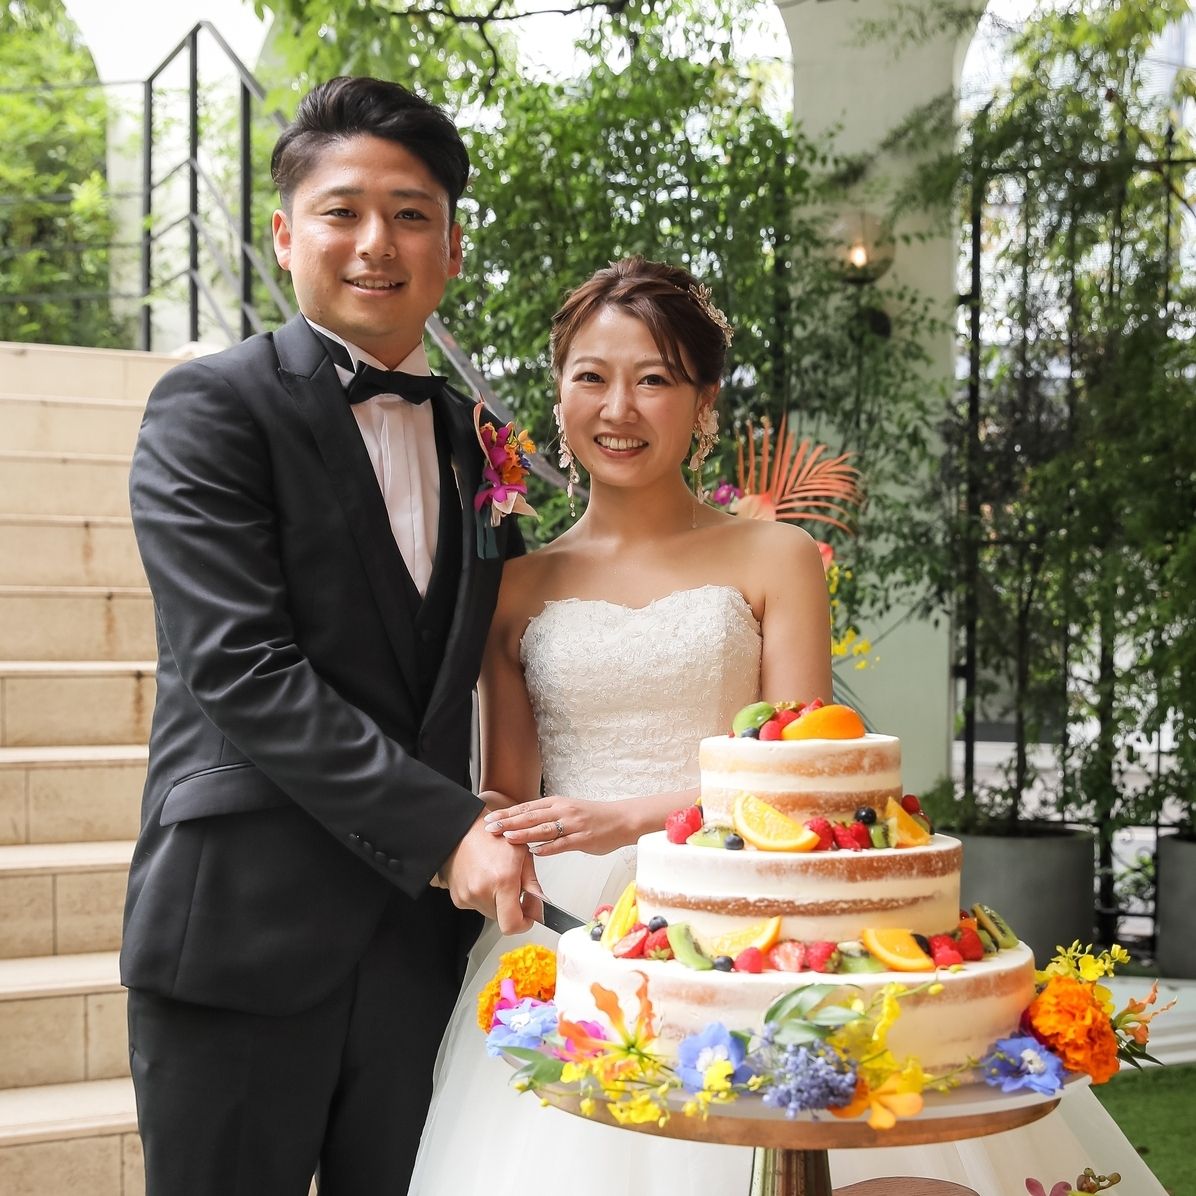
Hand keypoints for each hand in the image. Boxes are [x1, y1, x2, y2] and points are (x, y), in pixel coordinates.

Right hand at [440, 815, 539, 933]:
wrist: (460, 830)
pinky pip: (478, 906)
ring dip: (498, 902)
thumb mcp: (520, 853)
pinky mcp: (458, 898)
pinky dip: (484, 897)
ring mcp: (467, 897)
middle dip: (513, 909)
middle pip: (504, 919)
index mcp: (502, 880)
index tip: (529, 913)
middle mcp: (482, 892)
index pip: (513, 924)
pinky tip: (484, 878)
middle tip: (514, 888)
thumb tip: (541, 903)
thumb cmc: (490, 836)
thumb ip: (532, 882)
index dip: (524, 923)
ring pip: (491, 913)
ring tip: (496, 878)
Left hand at [483, 796, 636, 857]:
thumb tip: (525, 823)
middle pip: (531, 816)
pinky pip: (562, 844)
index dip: (508, 813)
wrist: (621, 819)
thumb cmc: (594, 817)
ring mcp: (573, 825)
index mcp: (557, 803)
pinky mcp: (583, 838)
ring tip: (507, 837)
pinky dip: (548, 848)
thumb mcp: (568, 810)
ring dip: (524, 833)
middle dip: (509, 822)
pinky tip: (535, 852)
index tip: (490, 818)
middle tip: (490, 827)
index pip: (527, 807)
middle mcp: (563, 811)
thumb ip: (548, 816)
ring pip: (544, 829)